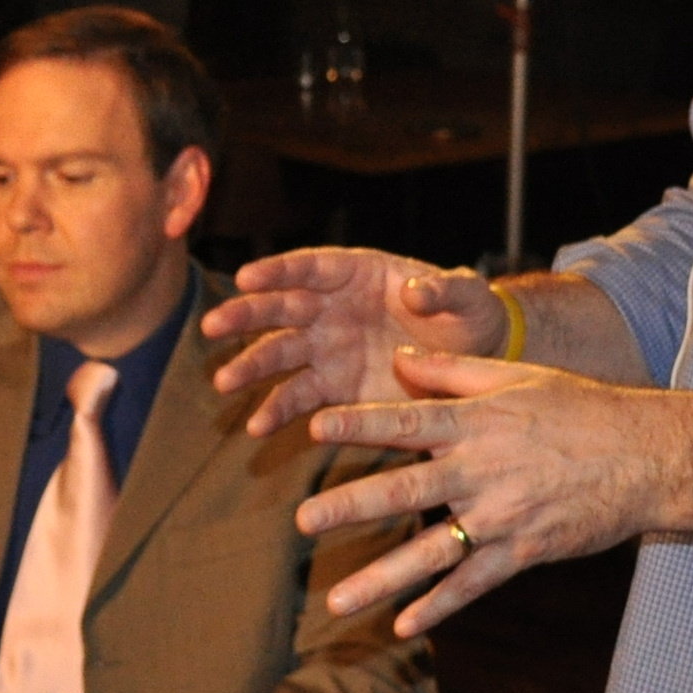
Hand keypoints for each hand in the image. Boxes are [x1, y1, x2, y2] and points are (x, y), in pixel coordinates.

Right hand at [205, 248, 507, 437]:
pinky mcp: (336, 388)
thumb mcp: (468, 295)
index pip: (311, 267)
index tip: (247, 278)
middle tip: (214, 326)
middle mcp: (333, 308)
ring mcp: (330, 349)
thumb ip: (444, 289)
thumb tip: (414, 292)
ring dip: (252, 367)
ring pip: (281, 354)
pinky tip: (257, 425)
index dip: (279, 271)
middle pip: (282, 308)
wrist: (477, 360)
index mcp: (358, 274)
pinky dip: (277, 410)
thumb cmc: (469, 315)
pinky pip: (299, 398)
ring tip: (225, 382)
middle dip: (247, 315)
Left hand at [296, 350, 692, 637]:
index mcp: (477, 421)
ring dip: (382, 578)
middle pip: (405, 489)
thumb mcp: (517, 377)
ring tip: (337, 601)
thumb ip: (452, 371)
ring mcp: (502, 515)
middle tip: (303, 521)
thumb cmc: (582, 408)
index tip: (314, 428)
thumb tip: (398, 358)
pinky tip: (406, 626)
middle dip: (351, 506)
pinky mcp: (524, 549)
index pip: (406, 421)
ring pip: (432, 550)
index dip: (359, 424)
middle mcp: (482, 469)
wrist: (647, 455)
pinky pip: (474, 582)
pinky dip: (440, 606)